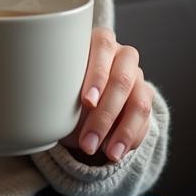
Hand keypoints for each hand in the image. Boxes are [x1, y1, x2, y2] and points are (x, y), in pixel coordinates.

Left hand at [58, 27, 152, 163]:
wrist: (80, 105)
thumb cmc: (65, 87)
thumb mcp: (59, 82)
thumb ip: (60, 82)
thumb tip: (49, 97)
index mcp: (100, 41)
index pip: (103, 48)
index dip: (97, 75)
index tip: (87, 101)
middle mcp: (123, 55)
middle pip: (122, 81)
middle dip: (105, 115)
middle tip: (88, 141)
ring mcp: (138, 78)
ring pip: (139, 104)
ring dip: (122, 133)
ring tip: (107, 154)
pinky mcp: (146, 100)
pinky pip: (146, 122)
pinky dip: (131, 140)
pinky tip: (115, 153)